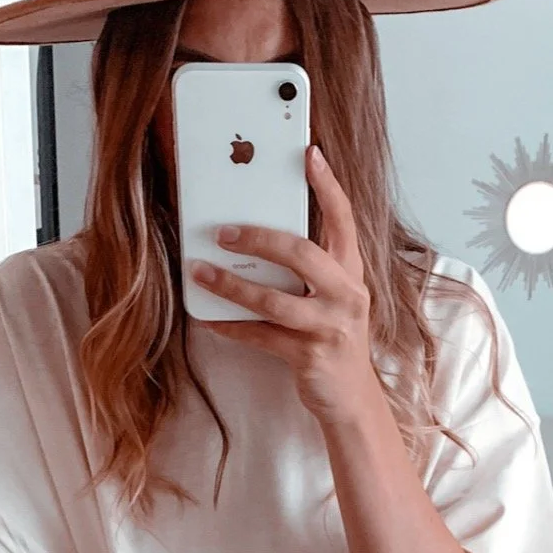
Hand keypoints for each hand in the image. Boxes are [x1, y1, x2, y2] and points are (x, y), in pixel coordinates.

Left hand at [188, 145, 377, 432]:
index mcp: (351, 273)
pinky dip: (232, 327)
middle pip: (301, 253)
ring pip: (274, 299)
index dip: (327, 186)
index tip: (309, 154)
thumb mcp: (330, 299)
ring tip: (201, 272)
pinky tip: (209, 318)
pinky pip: (262, 336)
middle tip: (222, 232)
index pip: (342, 220)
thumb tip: (255, 242)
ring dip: (232, 285)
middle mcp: (346, 294)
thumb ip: (308, 271)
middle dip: (258, 238)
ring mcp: (330, 325)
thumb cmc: (333, 339)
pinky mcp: (310, 356)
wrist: (351, 398)